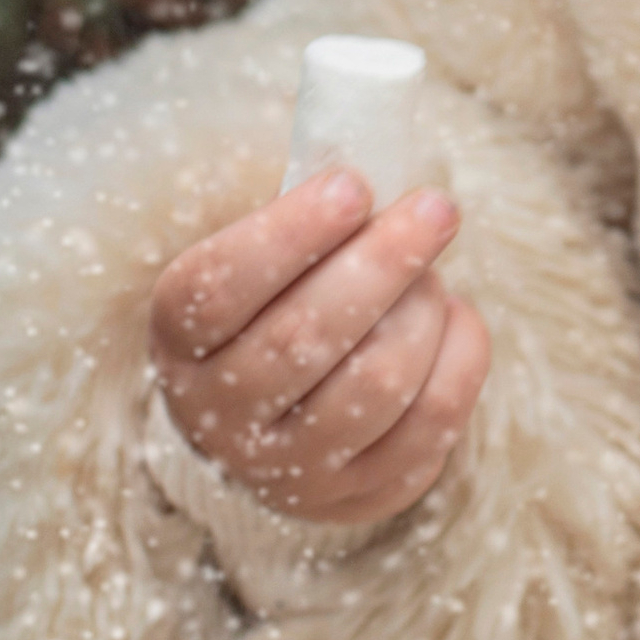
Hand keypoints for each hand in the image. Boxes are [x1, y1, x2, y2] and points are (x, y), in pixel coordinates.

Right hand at [148, 167, 489, 527]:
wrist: (280, 412)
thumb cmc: (283, 295)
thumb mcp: (263, 252)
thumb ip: (304, 208)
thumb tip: (374, 140)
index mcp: (179, 337)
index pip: (220, 288)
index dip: (290, 233)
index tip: (354, 184)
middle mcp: (216, 416)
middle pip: (304, 339)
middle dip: (383, 263)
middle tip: (438, 206)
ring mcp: (283, 471)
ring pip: (374, 386)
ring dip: (422, 310)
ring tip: (433, 269)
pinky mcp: (352, 499)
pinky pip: (429, 428)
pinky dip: (459, 359)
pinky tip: (455, 317)